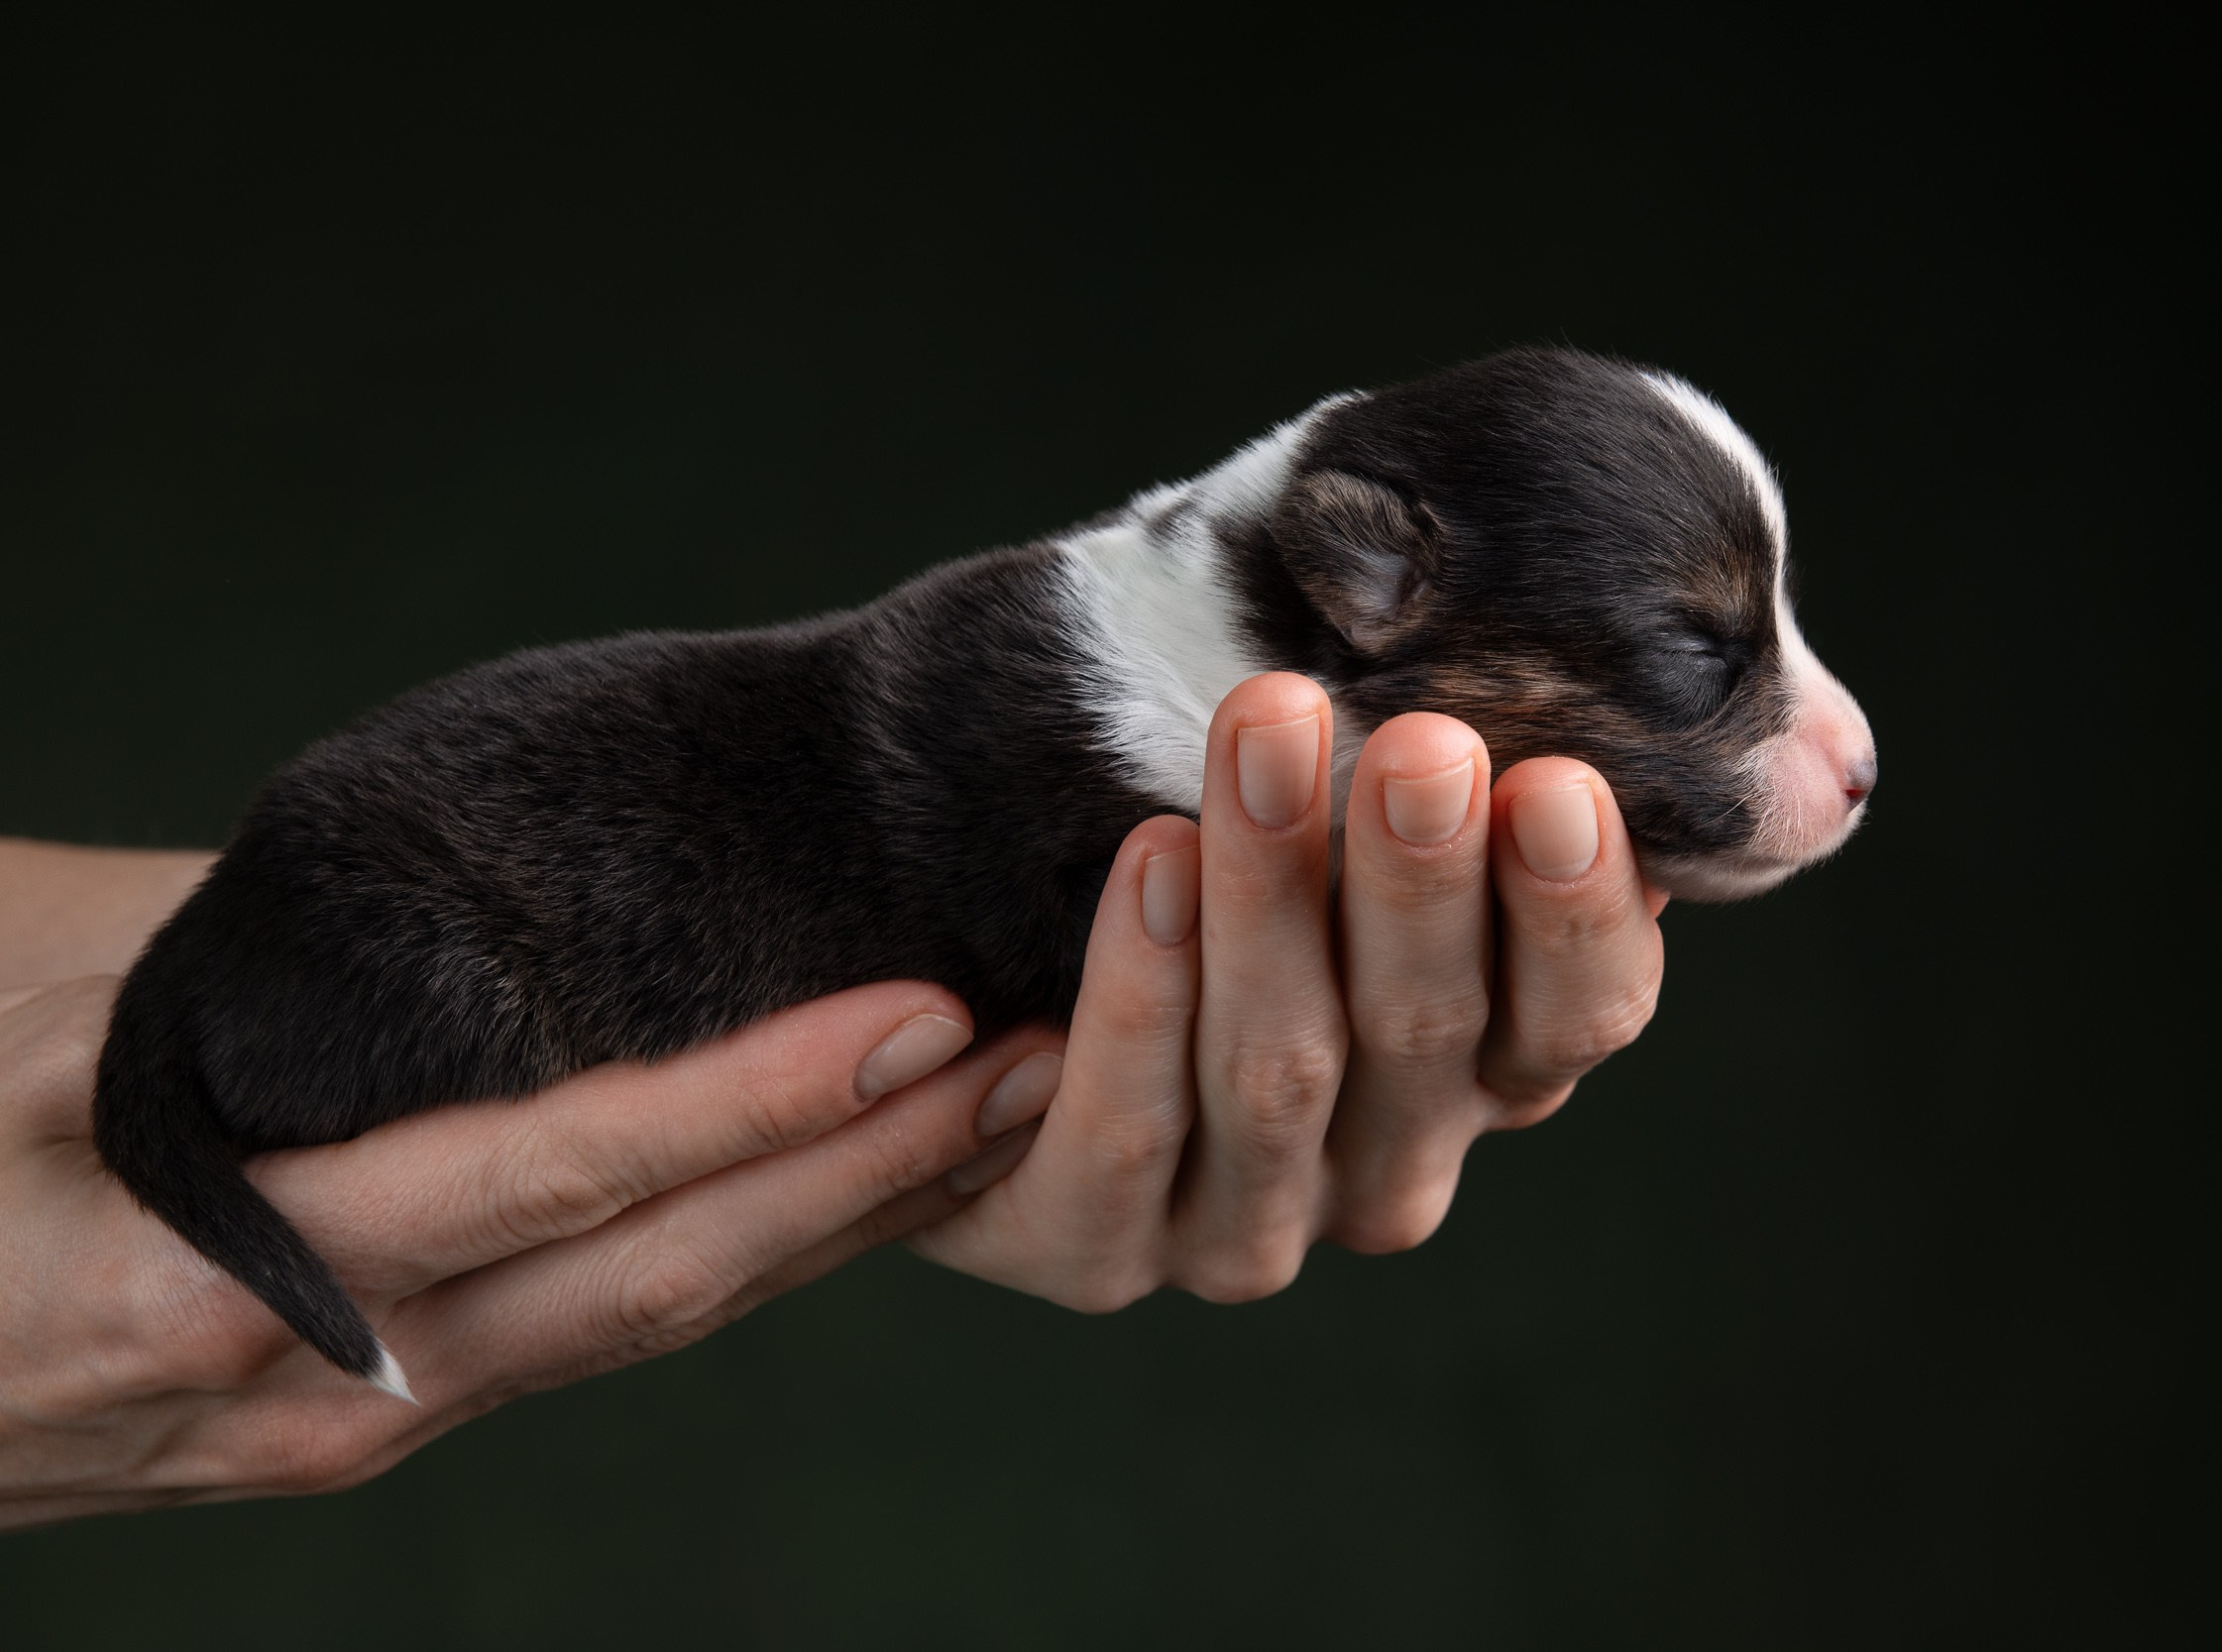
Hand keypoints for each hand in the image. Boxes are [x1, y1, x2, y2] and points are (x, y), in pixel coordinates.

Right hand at [0, 973, 1051, 1527]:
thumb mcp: (14, 1066)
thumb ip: (193, 1014)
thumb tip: (373, 935)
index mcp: (252, 1278)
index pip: (562, 1176)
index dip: (751, 1107)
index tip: (915, 1025)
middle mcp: (358, 1378)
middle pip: (665, 1270)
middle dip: (866, 1173)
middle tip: (1039, 1057)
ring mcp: (389, 1420)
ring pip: (663, 1318)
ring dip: (840, 1221)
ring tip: (999, 1108)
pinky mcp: (399, 1422)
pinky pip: (609, 1335)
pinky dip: (749, 1259)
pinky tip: (856, 1191)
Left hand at [910, 672, 1667, 1306]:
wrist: (987, 1012)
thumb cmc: (1218, 875)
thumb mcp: (1346, 826)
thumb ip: (1458, 792)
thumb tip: (1601, 715)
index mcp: (1485, 1077)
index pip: (1580, 1015)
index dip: (1576, 915)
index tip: (1561, 783)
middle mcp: (1387, 1172)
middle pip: (1427, 1032)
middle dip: (1422, 882)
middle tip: (1420, 747)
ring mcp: (1244, 1229)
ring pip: (1280, 1071)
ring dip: (1277, 898)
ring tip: (1267, 729)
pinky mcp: (1095, 1253)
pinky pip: (1126, 1134)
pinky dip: (1143, 995)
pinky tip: (1152, 861)